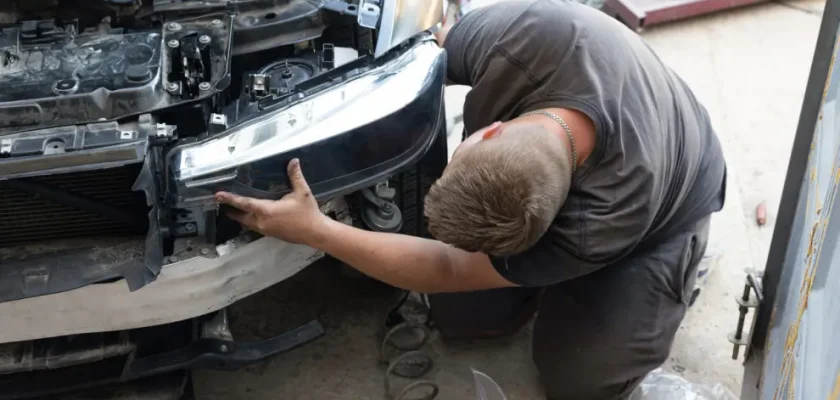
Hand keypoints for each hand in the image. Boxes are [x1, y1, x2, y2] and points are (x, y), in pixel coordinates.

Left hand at [214, 159, 328, 245]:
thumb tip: (293, 161)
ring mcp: (265, 230)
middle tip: (221, 203)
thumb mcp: (303, 193)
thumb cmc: (308, 213)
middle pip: (241, 215)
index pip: (244, 203)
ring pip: (246, 223)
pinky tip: (250, 216)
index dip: (230, 198)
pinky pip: (254, 227)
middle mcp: (262, 222)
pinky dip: (248, 220)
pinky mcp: (270, 234)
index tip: (218, 195)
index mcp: (267, 211)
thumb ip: (295, 177)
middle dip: (231, 209)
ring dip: (239, 216)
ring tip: (232, 209)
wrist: (315, 233)